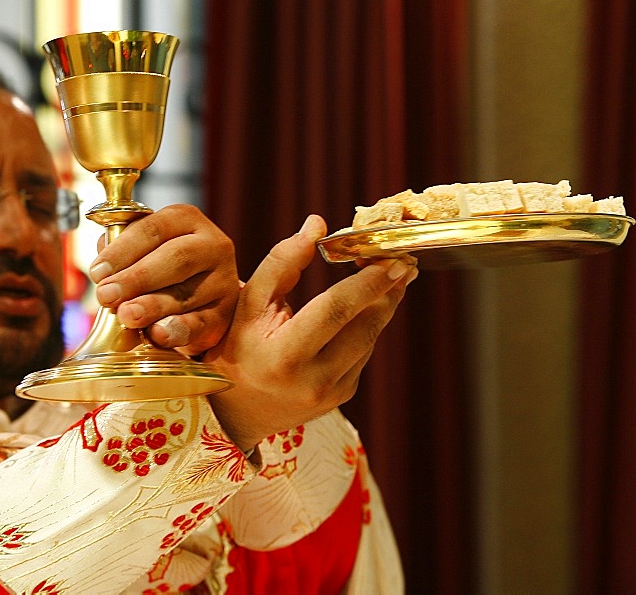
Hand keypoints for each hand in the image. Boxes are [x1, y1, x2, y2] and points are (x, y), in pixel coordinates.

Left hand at [88, 204, 239, 356]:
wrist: (197, 300)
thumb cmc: (162, 268)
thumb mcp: (144, 250)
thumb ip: (121, 251)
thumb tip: (102, 266)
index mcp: (187, 220)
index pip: (154, 229)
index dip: (122, 250)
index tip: (98, 272)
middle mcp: (212, 245)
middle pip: (176, 258)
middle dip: (137, 277)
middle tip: (107, 295)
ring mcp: (223, 280)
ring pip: (186, 292)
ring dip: (153, 305)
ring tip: (127, 314)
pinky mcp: (224, 314)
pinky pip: (201, 322)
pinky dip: (178, 329)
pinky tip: (158, 333)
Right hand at [204, 215, 417, 451]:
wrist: (235, 411)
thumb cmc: (237, 345)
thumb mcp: (248, 302)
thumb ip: (281, 261)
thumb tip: (317, 224)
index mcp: (284, 356)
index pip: (336, 311)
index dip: (368, 283)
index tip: (391, 259)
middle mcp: (313, 381)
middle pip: (365, 327)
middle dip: (387, 291)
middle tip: (400, 261)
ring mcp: (332, 393)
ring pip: (370, 338)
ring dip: (381, 305)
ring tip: (388, 276)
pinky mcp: (343, 396)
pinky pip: (364, 352)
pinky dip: (366, 326)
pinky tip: (364, 307)